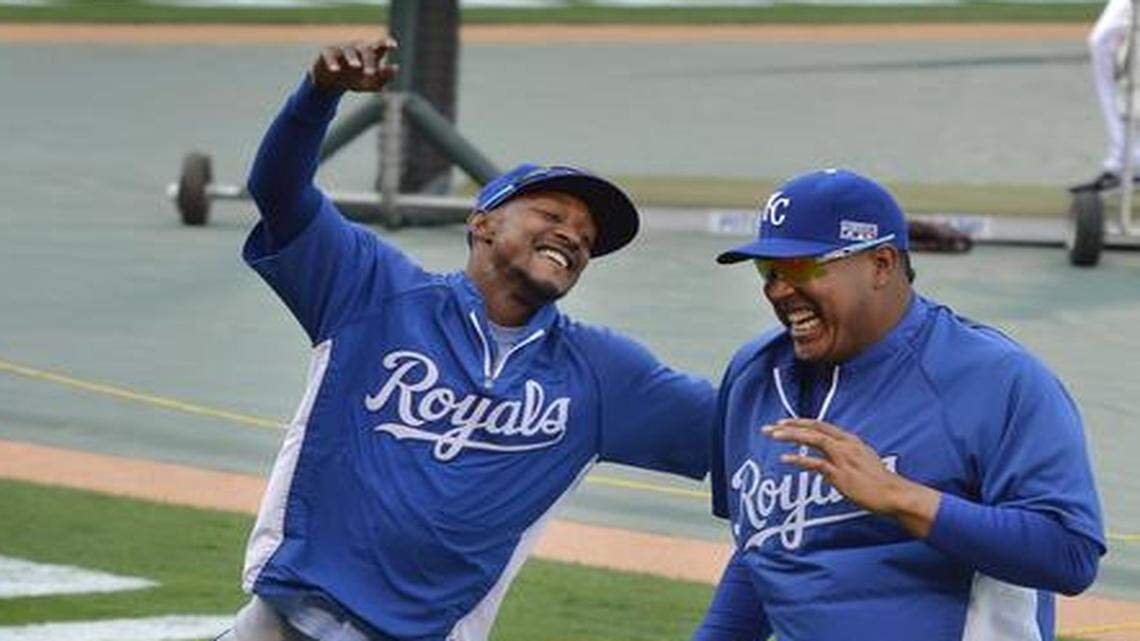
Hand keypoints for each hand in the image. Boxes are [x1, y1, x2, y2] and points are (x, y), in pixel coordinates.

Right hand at [310, 38, 398, 93]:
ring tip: (356, 66)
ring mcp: (342, 50)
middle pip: (365, 50)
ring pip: (349, 51)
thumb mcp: (370, 83)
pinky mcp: (327, 54)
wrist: (331, 84)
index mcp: (370, 54)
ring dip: (353, 58)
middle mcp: (357, 49)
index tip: (393, 46)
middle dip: (369, 61)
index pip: (380, 45)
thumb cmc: (355, 80)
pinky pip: (330, 56)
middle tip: (371, 74)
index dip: (386, 43)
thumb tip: (396, 68)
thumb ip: (384, 77)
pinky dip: (332, 62)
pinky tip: (335, 70)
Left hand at [764, 418, 940, 536]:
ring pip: (813, 440)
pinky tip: (784, 460)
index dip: (801, 422)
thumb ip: (844, 459)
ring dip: (791, 436)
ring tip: (773, 435)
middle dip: (789, 426)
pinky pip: (816, 464)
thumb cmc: (880, 483)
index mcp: (851, 441)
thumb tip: (826, 467)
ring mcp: (843, 458)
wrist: (895, 494)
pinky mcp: (841, 474)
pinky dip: (799, 460)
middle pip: (814, 429)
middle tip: (768, 428)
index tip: (783, 422)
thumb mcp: (862, 462)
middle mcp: (846, 445)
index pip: (821, 426)